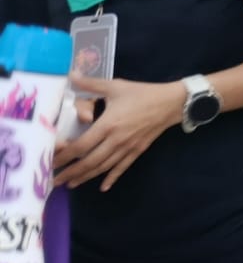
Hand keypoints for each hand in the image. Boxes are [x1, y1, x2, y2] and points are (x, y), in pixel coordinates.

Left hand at [55, 75, 185, 190]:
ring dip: (85, 177)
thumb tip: (70, 74)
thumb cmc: (142, 94)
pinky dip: (111, 178)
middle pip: (89, 161)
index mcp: (108, 125)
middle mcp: (116, 140)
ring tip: (71, 184)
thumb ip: (91, 84)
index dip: (64, 156)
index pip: (81, 145)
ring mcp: (127, 148)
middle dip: (70, 172)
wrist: (171, 103)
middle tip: (55, 181)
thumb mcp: (116, 86)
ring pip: (103, 167)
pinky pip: (122, 167)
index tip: (51, 162)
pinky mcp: (137, 151)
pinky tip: (103, 187)